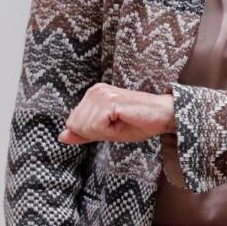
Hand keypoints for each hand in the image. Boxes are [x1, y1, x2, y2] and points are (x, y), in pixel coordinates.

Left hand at [58, 83, 174, 145]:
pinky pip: (96, 126)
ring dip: (105, 132)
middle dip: (97, 132)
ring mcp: (102, 93)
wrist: (164, 115)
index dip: (93, 132)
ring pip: (85, 127)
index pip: (73, 123)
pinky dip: (110, 131)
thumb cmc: (140, 122)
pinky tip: (124, 120)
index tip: (113, 125)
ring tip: (123, 121)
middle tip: (119, 124)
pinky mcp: (110, 100)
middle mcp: (95, 90)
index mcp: (92, 94)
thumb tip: (61, 136)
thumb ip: (84, 133)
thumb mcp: (107, 131)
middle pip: (76, 125)